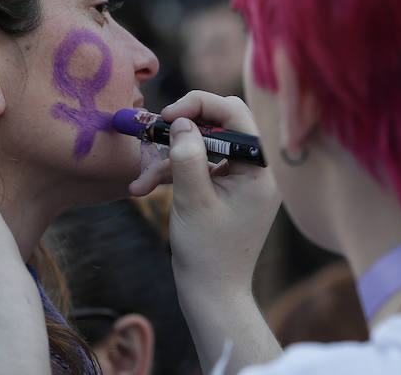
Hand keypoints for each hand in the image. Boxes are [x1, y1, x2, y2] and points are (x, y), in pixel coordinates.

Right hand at [130, 91, 280, 293]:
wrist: (212, 295)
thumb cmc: (207, 253)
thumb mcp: (192, 200)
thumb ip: (187, 157)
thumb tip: (181, 121)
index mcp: (260, 170)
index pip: (235, 115)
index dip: (200, 105)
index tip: (168, 115)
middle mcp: (256, 170)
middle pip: (219, 125)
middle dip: (182, 129)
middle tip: (154, 132)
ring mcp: (240, 180)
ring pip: (203, 148)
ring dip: (169, 160)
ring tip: (139, 182)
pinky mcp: (225, 190)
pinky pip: (199, 168)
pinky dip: (172, 175)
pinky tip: (142, 189)